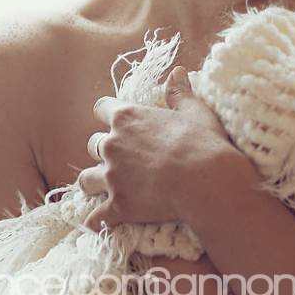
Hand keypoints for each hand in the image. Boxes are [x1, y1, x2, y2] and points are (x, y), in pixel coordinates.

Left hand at [77, 65, 235, 231]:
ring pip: (86, 179)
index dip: (107, 114)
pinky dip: (95, 220)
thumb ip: (180, 93)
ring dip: (94, 182)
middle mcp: (113, 145)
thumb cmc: (204, 143)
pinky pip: (96, 216)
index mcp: (128, 118)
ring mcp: (113, 177)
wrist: (207, 182)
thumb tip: (178, 71)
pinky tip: (96, 223)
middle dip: (102, 151)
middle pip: (92, 144)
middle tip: (119, 159)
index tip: (115, 121)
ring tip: (104, 188)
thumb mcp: (196, 112)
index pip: (101, 108)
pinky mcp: (118, 206)